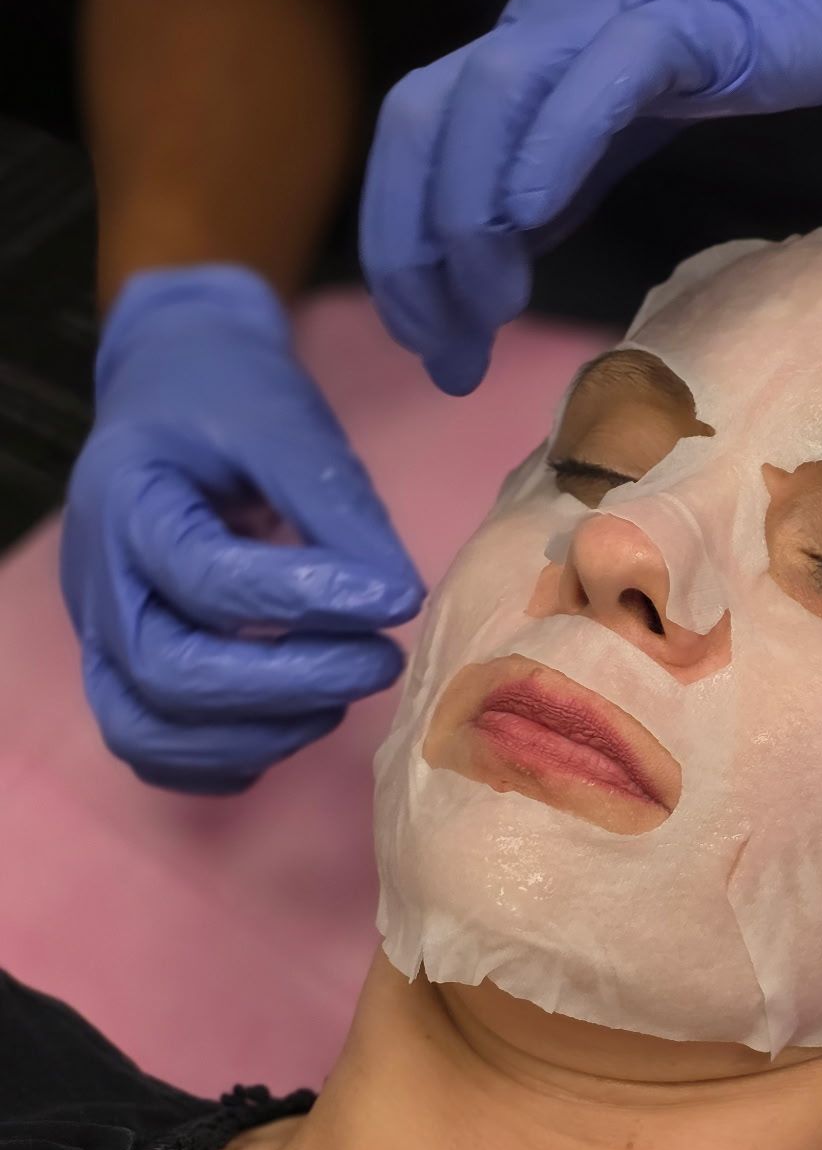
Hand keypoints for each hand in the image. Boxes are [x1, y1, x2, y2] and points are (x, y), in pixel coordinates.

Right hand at [61, 265, 424, 792]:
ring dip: (259, 733)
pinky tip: (295, 722)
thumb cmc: (231, 403)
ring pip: (151, 729)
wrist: (175, 390)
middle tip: (380, 660)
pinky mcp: (126, 671)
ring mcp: (102, 635)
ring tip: (340, 696)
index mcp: (127, 501)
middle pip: (168, 673)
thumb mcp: (287, 425)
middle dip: (286, 685)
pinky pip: (156, 750)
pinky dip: (225, 759)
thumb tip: (395, 598)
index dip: (305, 600)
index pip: (204, 577)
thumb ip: (336, 508)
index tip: (393, 600)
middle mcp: (99, 581)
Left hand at [362, 0, 821, 393]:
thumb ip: (585, 153)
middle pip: (423, 124)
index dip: (406, 249)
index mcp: (543, 40)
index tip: (441, 349)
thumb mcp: (665, 98)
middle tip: (447, 353)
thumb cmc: (807, 11)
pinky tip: (537, 223)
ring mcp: (620, 8)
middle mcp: (555, 17)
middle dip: (411, 252)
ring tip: (495, 307)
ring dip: (468, 217)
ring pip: (488, 101)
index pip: (424, 140)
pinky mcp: (698, 14)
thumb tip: (519, 233)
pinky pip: (599, 75)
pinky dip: (552, 148)